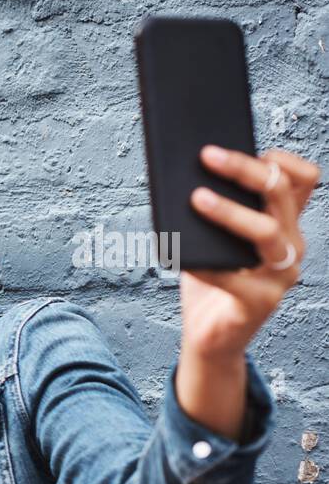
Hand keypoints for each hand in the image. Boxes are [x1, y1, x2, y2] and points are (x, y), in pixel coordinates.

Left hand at [182, 145, 319, 358]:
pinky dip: (203, 264)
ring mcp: (280, 275)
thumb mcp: (213, 239)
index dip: (284, 159)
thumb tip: (184, 170)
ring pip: (266, 231)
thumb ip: (211, 208)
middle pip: (280, 194)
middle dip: (244, 169)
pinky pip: (233, 277)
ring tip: (196, 199)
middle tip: (207, 155)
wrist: (209, 337)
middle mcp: (291, 246)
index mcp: (285, 225)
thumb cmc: (210, 281)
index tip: (254, 146)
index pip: (304, 181)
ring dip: (230, 211)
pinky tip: (179, 254)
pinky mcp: (259, 302)